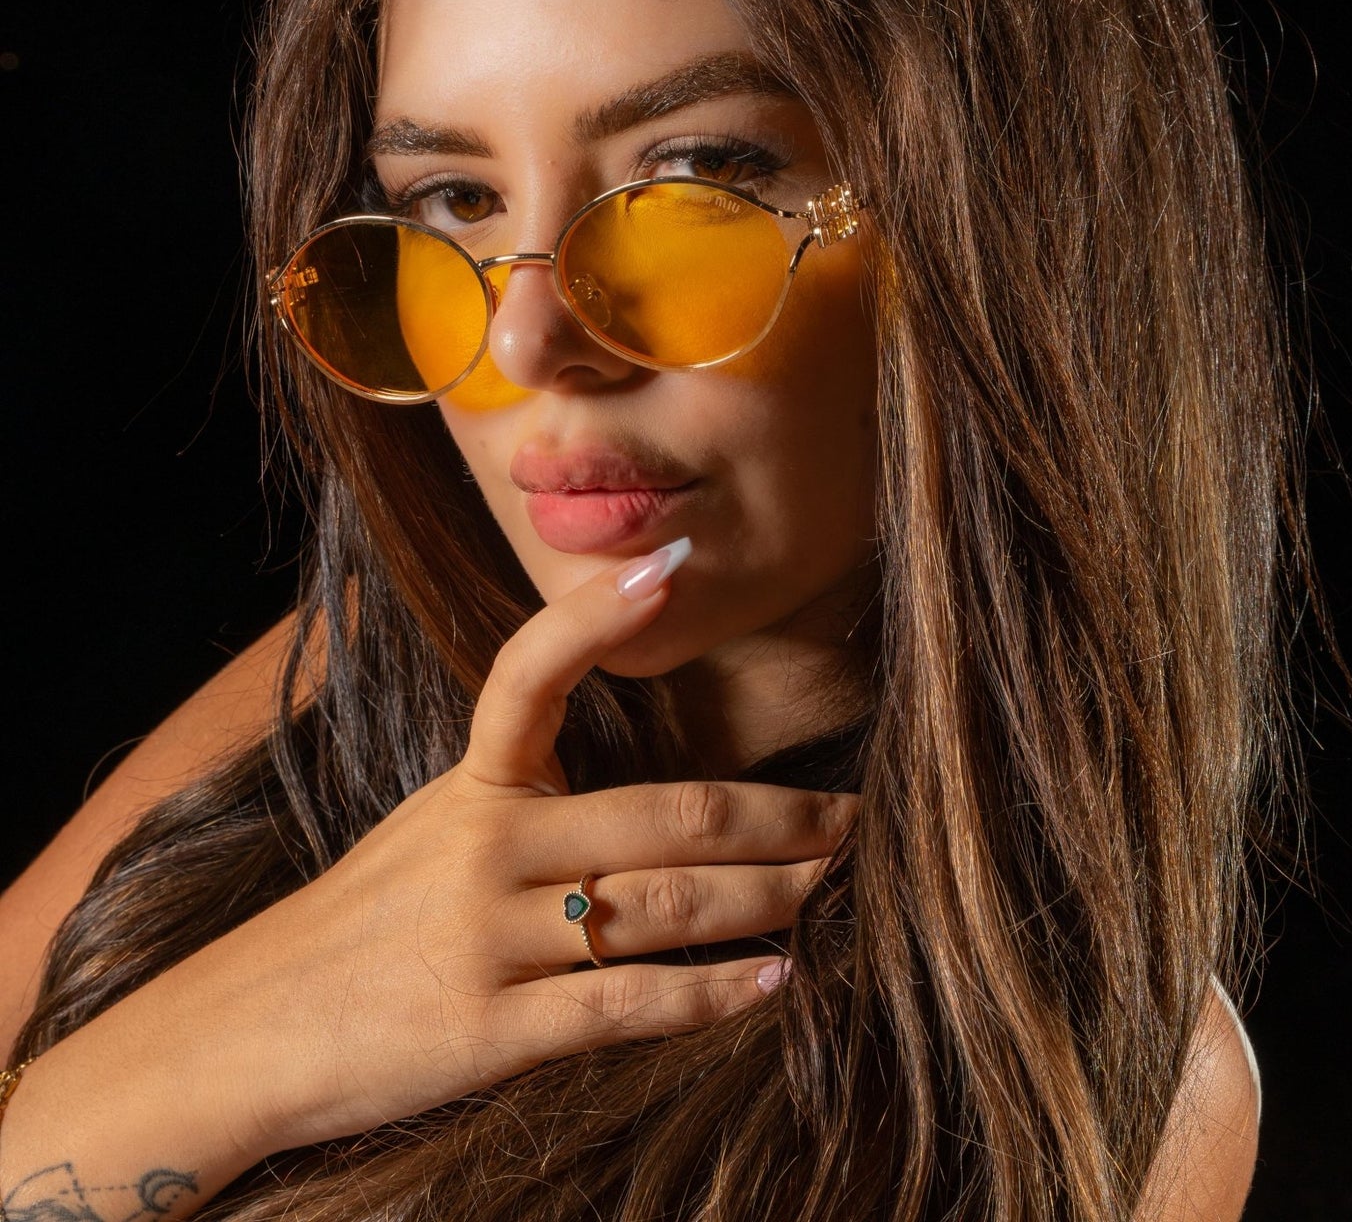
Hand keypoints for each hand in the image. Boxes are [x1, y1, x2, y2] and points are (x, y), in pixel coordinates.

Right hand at [200, 540, 858, 1157]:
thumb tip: (652, 804)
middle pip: (666, 814)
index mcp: (473, 783)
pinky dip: (717, 994)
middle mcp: (486, 845)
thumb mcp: (433, 829)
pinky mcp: (494, 1026)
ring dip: (770, 897)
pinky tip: (776, 982)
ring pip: (668, 905)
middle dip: (778, 818)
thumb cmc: (366, 922)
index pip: (530, 675)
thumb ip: (525, 802)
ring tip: (832, 887)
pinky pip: (631, 1002)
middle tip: (853, 818)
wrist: (256, 1028)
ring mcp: (491, 935)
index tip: (673, 566)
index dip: (598, 618)